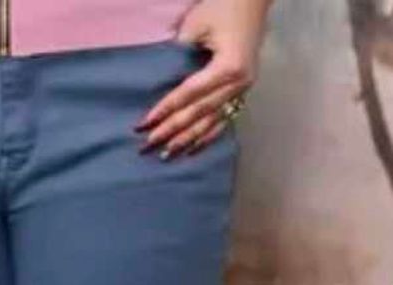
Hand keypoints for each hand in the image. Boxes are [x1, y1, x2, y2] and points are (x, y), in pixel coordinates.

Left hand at [135, 0, 272, 157]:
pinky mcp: (242, 93)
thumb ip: (180, 58)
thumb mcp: (195, 26)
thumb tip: (161, 87)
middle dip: (171, 131)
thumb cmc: (221, 7)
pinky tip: (191, 151)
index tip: (144, 124)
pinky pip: (223, 121)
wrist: (252, 1)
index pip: (189, 95)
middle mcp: (238, 84)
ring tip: (166, 156)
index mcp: (228, 67)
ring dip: (187, 141)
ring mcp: (243, 91)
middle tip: (148, 146)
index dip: (165, 110)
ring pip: (211, 123)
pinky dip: (206, 138)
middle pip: (198, 113)